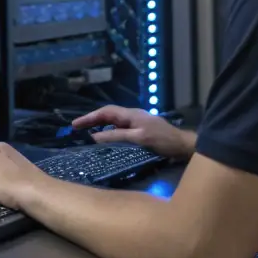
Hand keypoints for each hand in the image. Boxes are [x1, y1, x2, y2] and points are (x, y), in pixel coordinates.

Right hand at [70, 106, 195, 159]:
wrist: (183, 145)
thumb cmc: (162, 140)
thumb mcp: (139, 138)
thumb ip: (117, 136)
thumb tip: (95, 136)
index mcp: (131, 114)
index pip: (105, 112)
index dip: (89, 117)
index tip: (75, 125)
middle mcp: (132, 116)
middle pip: (108, 115)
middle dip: (91, 120)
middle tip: (76, 130)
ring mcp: (136, 124)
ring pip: (113, 122)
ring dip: (99, 126)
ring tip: (86, 135)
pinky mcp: (140, 132)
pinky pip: (119, 130)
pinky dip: (109, 133)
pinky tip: (105, 141)